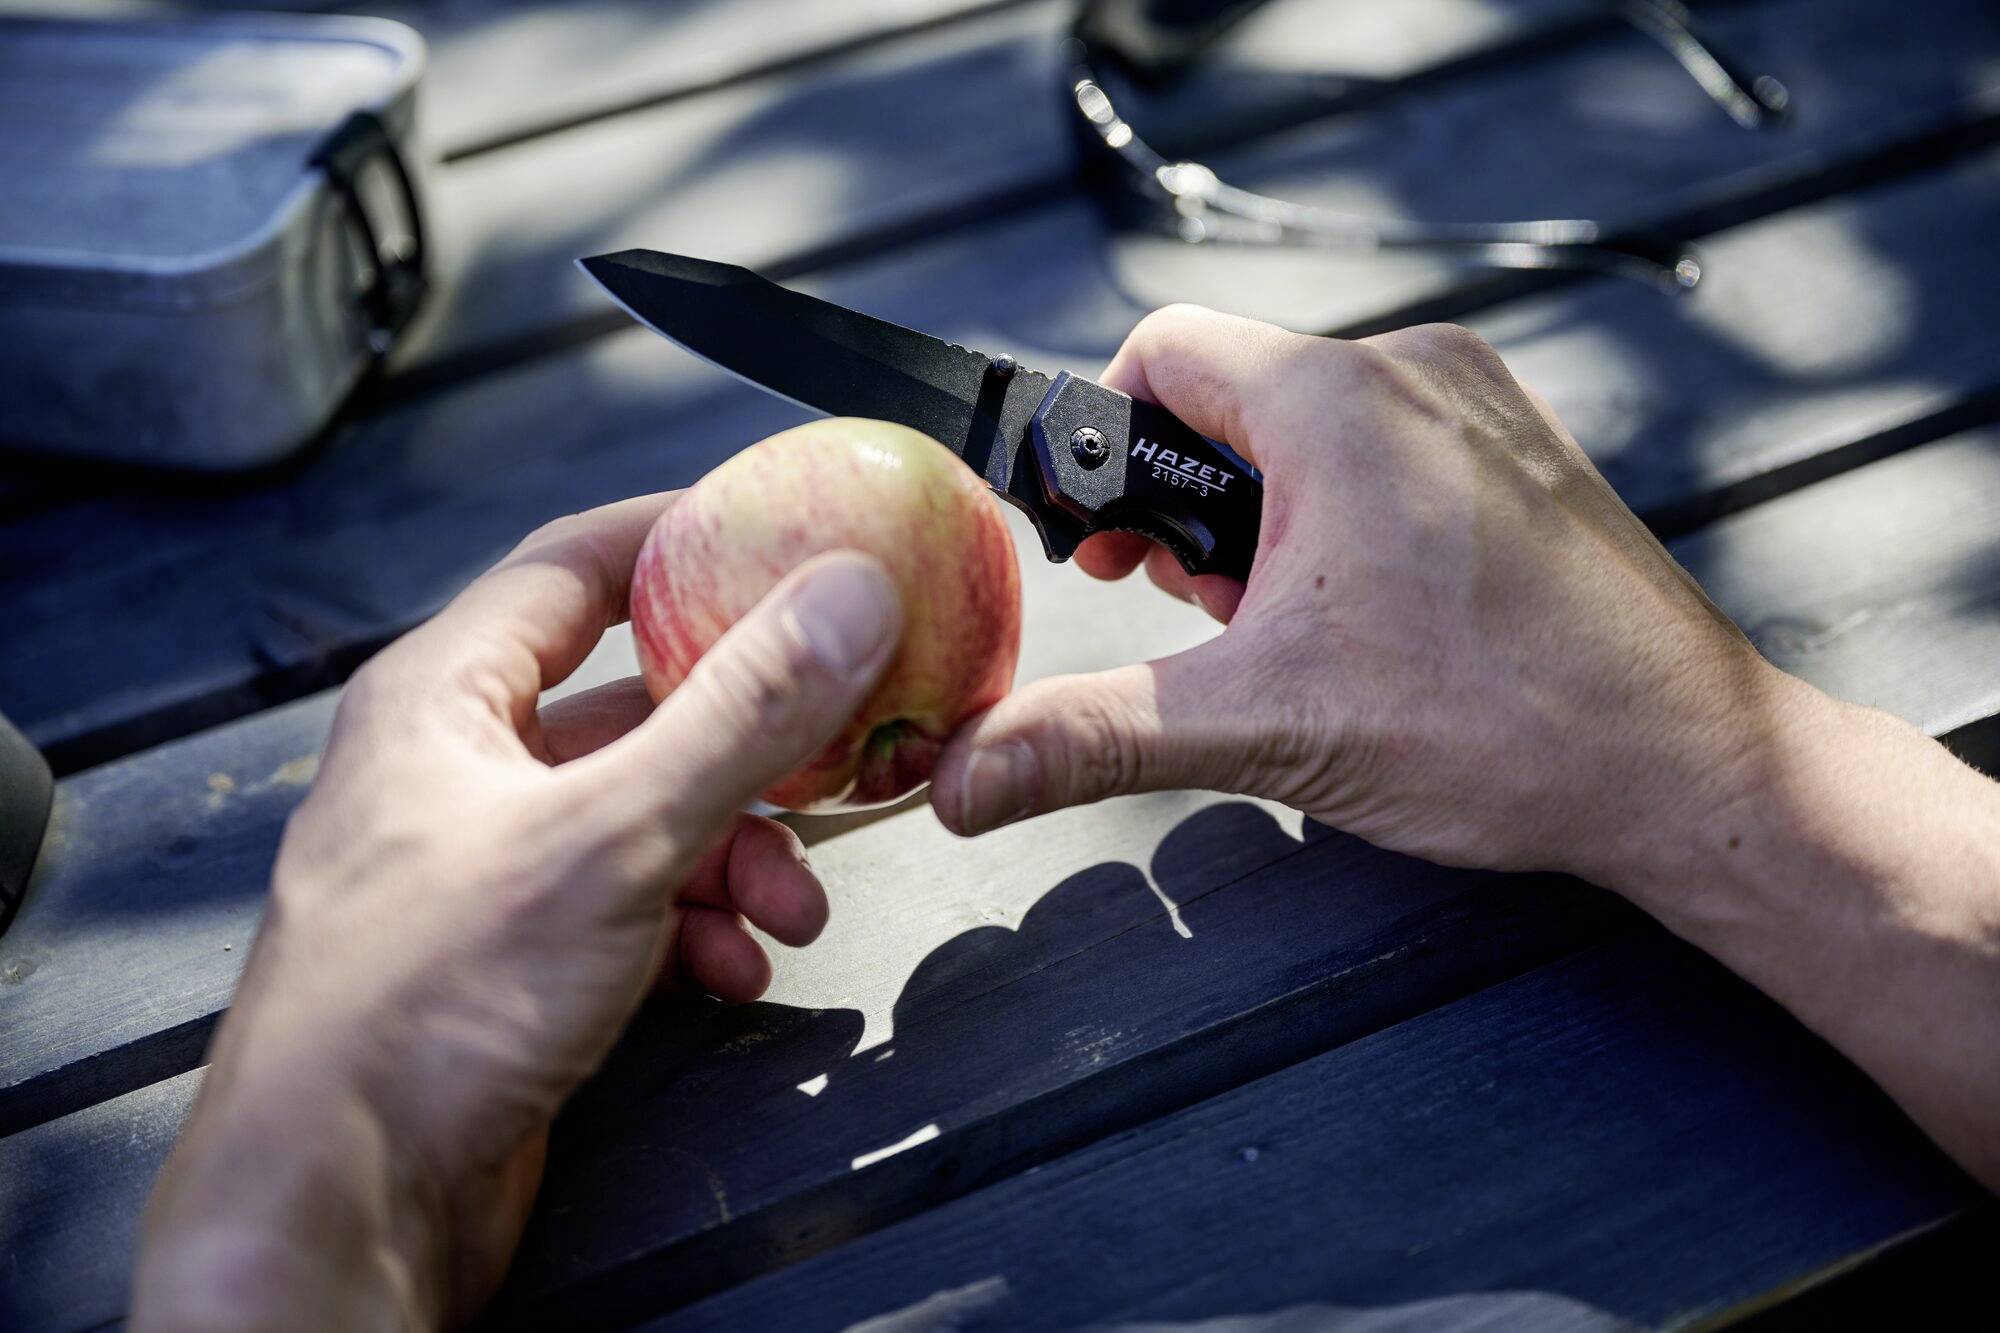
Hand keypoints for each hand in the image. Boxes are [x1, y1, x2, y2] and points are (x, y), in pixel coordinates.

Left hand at [132, 496, 901, 1329]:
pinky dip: (698, 927)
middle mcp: (460, 771)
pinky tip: (733, 968)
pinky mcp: (516, 960)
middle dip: (749, 743)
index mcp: (446, 699)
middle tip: (834, 750)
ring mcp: (488, 869)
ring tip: (790, 906)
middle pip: (637, 706)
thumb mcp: (609, 836)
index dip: (682, 539)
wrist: (344, 1207)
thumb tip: (842, 596)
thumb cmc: (420, 1007)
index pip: (575, 566)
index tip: (784, 532)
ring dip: (737, 855)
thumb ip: (739, 715)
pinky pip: (634, 907)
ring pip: (648, 816)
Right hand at [932, 307, 1999, 1193]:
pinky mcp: (1518, 450)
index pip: (1157, 355)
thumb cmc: (1508, 728)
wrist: (1692, 770)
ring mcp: (1479, 404)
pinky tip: (1372, 626)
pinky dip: (1342, 524)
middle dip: (1191, 514)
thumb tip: (961, 775)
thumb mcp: (1263, 727)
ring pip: (1306, 429)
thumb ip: (1091, 734)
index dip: (1102, 453)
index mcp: (1338, 400)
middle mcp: (1414, 370)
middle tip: (1214, 622)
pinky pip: (1385, 448)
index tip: (1104, 552)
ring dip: (1266, 528)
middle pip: (1229, 398)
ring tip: (1299, 636)